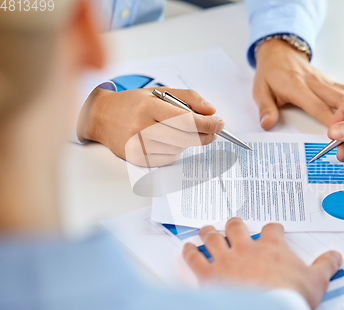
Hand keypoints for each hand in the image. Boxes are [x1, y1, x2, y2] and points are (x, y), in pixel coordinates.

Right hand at [78, 87, 223, 166]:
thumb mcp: (158, 93)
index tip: (219, 123)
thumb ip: (188, 98)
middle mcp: (141, 127)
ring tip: (179, 132)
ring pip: (178, 149)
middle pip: (185, 137)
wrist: (101, 117)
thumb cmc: (133, 104)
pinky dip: (174, 151)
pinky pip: (168, 158)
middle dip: (204, 135)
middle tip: (212, 131)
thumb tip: (211, 111)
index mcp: (148, 106)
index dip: (207, 124)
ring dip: (187, 142)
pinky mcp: (137, 159)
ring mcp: (138, 146)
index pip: (186, 119)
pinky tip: (166, 141)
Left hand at [182, 218, 342, 309]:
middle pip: (236, 226)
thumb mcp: (316, 281)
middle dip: (234, 224)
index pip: (271, 229)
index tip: (273, 230)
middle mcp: (246, 248)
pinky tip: (187, 248)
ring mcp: (226, 259)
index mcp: (271, 247)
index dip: (272, 228)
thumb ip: (326, 265)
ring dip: (209, 232)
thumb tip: (336, 256)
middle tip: (233, 223)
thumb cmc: (289, 296)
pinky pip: (195, 258)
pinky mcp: (209, 274)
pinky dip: (189, 252)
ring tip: (207, 229)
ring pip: (213, 237)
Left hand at [254, 39, 343, 129]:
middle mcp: (313, 83)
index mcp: (297, 87)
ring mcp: (323, 81)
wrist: (278, 50)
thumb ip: (265, 108)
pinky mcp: (328, 80)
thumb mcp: (260, 91)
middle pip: (337, 100)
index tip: (338, 133)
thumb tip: (267, 124)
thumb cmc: (270, 72)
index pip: (316, 106)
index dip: (329, 120)